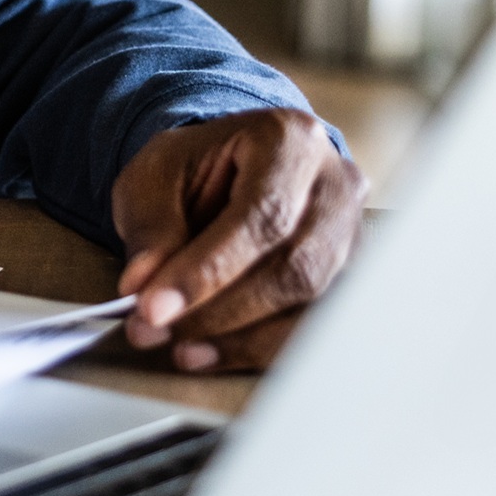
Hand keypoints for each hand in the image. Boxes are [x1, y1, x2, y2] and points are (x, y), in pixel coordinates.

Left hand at [111, 108, 362, 372]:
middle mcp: (337, 187)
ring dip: (237, 338)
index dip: (208, 270)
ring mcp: (351, 237)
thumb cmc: (196, 169)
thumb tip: (144, 285)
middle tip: (152, 330)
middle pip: (294, 267)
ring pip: (310, 307)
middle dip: (219, 311)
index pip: (261, 216)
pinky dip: (256, 350)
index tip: (153, 308)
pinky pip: (312, 329)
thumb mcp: (155, 175)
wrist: (233, 168)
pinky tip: (208, 355)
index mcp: (290, 141)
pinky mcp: (348, 279)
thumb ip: (151, 224)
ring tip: (177, 348)